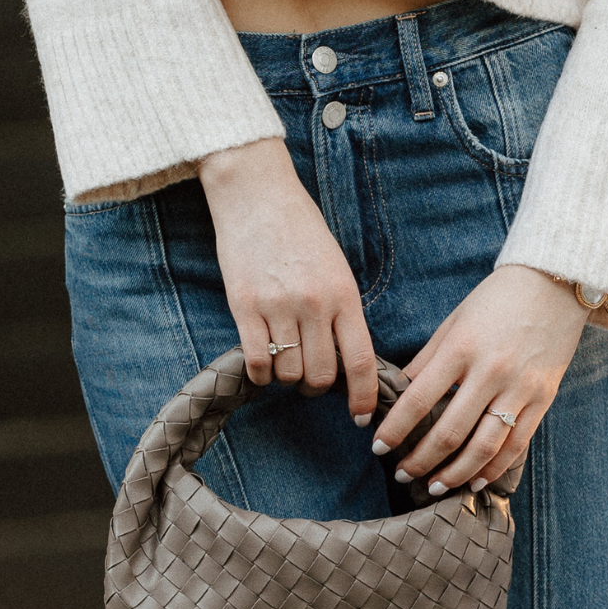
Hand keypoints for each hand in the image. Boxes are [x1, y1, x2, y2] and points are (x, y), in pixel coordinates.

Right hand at [199, 137, 377, 420]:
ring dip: (288, 379)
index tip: (361, 416)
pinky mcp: (244, 305)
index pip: (360, 361)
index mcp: (344, 295)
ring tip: (285, 362)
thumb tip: (348, 365)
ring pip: (288, 374)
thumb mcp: (336, 269)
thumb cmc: (301, 231)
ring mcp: (277, 306)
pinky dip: (261, 374)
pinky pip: (257, 362)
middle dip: (318, 389)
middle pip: (321, 376)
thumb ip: (343, 313)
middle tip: (311, 381)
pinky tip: (262, 364)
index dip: (363, 397)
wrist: (257, 193)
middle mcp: (314, 304)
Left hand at [372, 266, 590, 493]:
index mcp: (461, 348)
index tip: (378, 448)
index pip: (418, 399)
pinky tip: (475, 481)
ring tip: (434, 487)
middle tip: (403, 475)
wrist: (554, 284)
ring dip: (455, 473)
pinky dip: (494, 468)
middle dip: (421, 460)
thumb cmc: (496, 300)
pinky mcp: (542, 399)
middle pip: (449, 432)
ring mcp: (519, 388)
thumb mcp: (454, 321)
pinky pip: (515, 445)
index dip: (395, 429)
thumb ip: (427, 359)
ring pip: (483, 447)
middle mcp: (490, 371)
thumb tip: (398, 394)